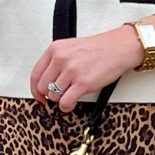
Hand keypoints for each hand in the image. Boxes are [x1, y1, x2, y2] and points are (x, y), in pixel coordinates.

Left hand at [30, 24, 145, 111]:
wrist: (118, 48)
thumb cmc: (98, 49)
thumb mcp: (71, 47)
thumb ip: (56, 61)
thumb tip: (46, 82)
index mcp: (55, 49)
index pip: (35, 74)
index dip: (35, 89)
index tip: (39, 96)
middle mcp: (61, 59)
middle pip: (43, 87)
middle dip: (49, 95)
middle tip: (58, 95)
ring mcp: (71, 71)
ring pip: (54, 96)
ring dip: (60, 99)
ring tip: (71, 94)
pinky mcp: (83, 83)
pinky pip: (65, 102)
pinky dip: (66, 107)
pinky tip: (71, 103)